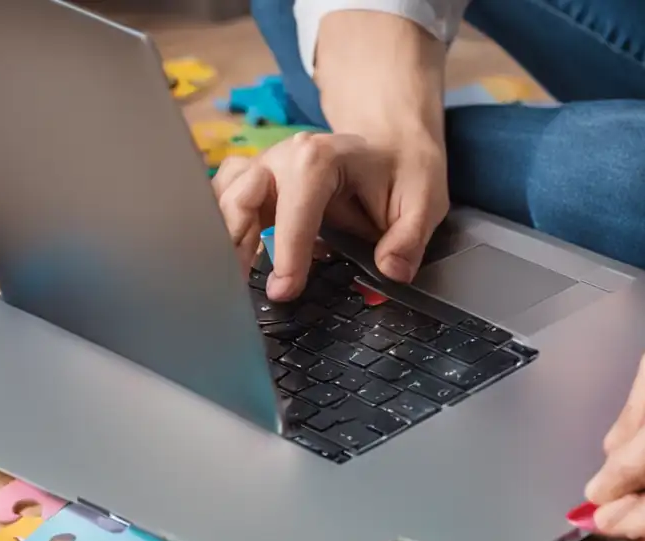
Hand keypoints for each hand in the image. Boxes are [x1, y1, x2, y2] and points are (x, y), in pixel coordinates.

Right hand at [211, 131, 448, 300]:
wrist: (390, 145)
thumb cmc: (403, 171)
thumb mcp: (424, 201)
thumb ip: (408, 238)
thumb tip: (390, 273)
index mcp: (321, 156)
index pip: (294, 204)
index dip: (287, 248)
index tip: (284, 290)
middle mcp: (283, 158)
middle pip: (240, 196)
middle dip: (233, 244)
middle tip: (236, 291)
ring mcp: (264, 169)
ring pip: (222, 200)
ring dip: (220, 241)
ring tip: (226, 284)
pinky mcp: (254, 185)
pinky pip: (223, 205)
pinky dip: (220, 233)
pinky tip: (230, 267)